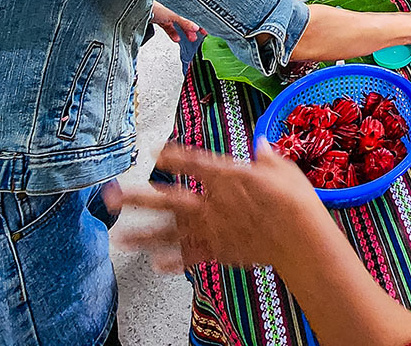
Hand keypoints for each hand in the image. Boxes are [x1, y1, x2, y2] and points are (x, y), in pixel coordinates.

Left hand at [118, 141, 330, 271]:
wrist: (299, 239)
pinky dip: (173, 262)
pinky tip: (155, 265)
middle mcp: (211, 203)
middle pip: (167, 199)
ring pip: (170, 232)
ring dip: (142, 234)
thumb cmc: (294, 201)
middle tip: (110, 196)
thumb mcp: (283, 169)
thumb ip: (267, 157)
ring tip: (119, 237)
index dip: (173, 156)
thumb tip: (261, 145)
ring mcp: (212, 230)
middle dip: (136, 197)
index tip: (155, 152)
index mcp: (226, 177)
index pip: (194, 162)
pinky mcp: (219, 251)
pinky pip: (191, 256)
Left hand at [151, 2, 205, 43]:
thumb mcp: (174, 14)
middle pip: (187, 18)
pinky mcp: (159, 19)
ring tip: (190, 38)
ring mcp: (166, 13)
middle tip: (200, 34)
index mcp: (179, 3)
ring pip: (179, 23)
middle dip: (193, 27)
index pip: (193, 12)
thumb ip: (185, 22)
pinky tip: (176, 38)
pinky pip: (169, 27)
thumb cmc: (154, 6)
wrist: (137, 9)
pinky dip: (173, 33)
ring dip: (185, 32)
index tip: (206, 27)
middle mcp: (173, 7)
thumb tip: (196, 27)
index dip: (200, 20)